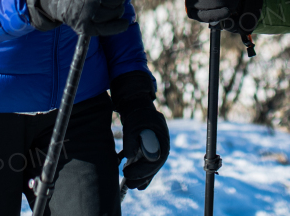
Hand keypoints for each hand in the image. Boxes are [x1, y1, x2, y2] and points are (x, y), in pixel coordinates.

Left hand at [111, 70, 169, 189]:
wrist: (137, 104)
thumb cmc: (136, 114)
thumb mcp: (132, 126)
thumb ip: (130, 141)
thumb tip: (128, 156)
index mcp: (162, 139)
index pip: (155, 160)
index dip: (143, 171)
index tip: (129, 174)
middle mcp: (161, 145)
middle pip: (154, 166)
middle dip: (142, 177)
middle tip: (129, 184)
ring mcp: (156, 147)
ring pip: (150, 167)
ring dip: (142, 177)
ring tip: (131, 185)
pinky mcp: (150, 148)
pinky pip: (147, 163)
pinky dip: (141, 172)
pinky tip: (136, 182)